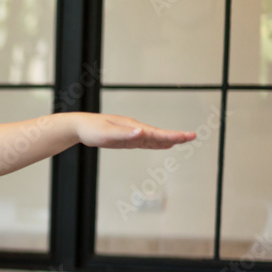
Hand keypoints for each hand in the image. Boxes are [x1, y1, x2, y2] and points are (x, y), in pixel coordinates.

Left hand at [73, 113, 195, 148]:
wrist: (79, 127)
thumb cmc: (91, 129)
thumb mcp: (107, 133)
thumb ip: (124, 134)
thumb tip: (142, 133)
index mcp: (132, 127)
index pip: (156, 133)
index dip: (173, 136)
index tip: (187, 136)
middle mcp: (134, 129)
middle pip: (158, 135)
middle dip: (175, 136)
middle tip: (192, 137)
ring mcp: (131, 134)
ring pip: (153, 138)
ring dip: (167, 140)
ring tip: (182, 141)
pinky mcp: (125, 139)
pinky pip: (144, 142)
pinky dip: (155, 144)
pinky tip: (162, 145)